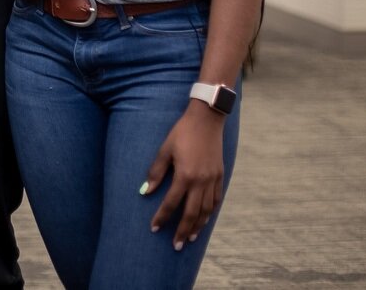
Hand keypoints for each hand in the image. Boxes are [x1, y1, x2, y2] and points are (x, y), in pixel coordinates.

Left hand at [141, 103, 225, 249]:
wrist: (206, 119)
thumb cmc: (182, 132)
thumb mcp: (165, 149)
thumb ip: (156, 172)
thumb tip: (145, 192)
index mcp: (185, 175)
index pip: (171, 203)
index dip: (162, 217)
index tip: (154, 229)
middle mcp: (201, 181)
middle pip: (192, 213)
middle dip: (183, 231)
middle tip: (176, 246)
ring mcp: (213, 179)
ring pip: (206, 210)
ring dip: (198, 226)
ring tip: (191, 238)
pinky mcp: (220, 176)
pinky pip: (216, 200)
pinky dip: (210, 213)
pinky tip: (204, 219)